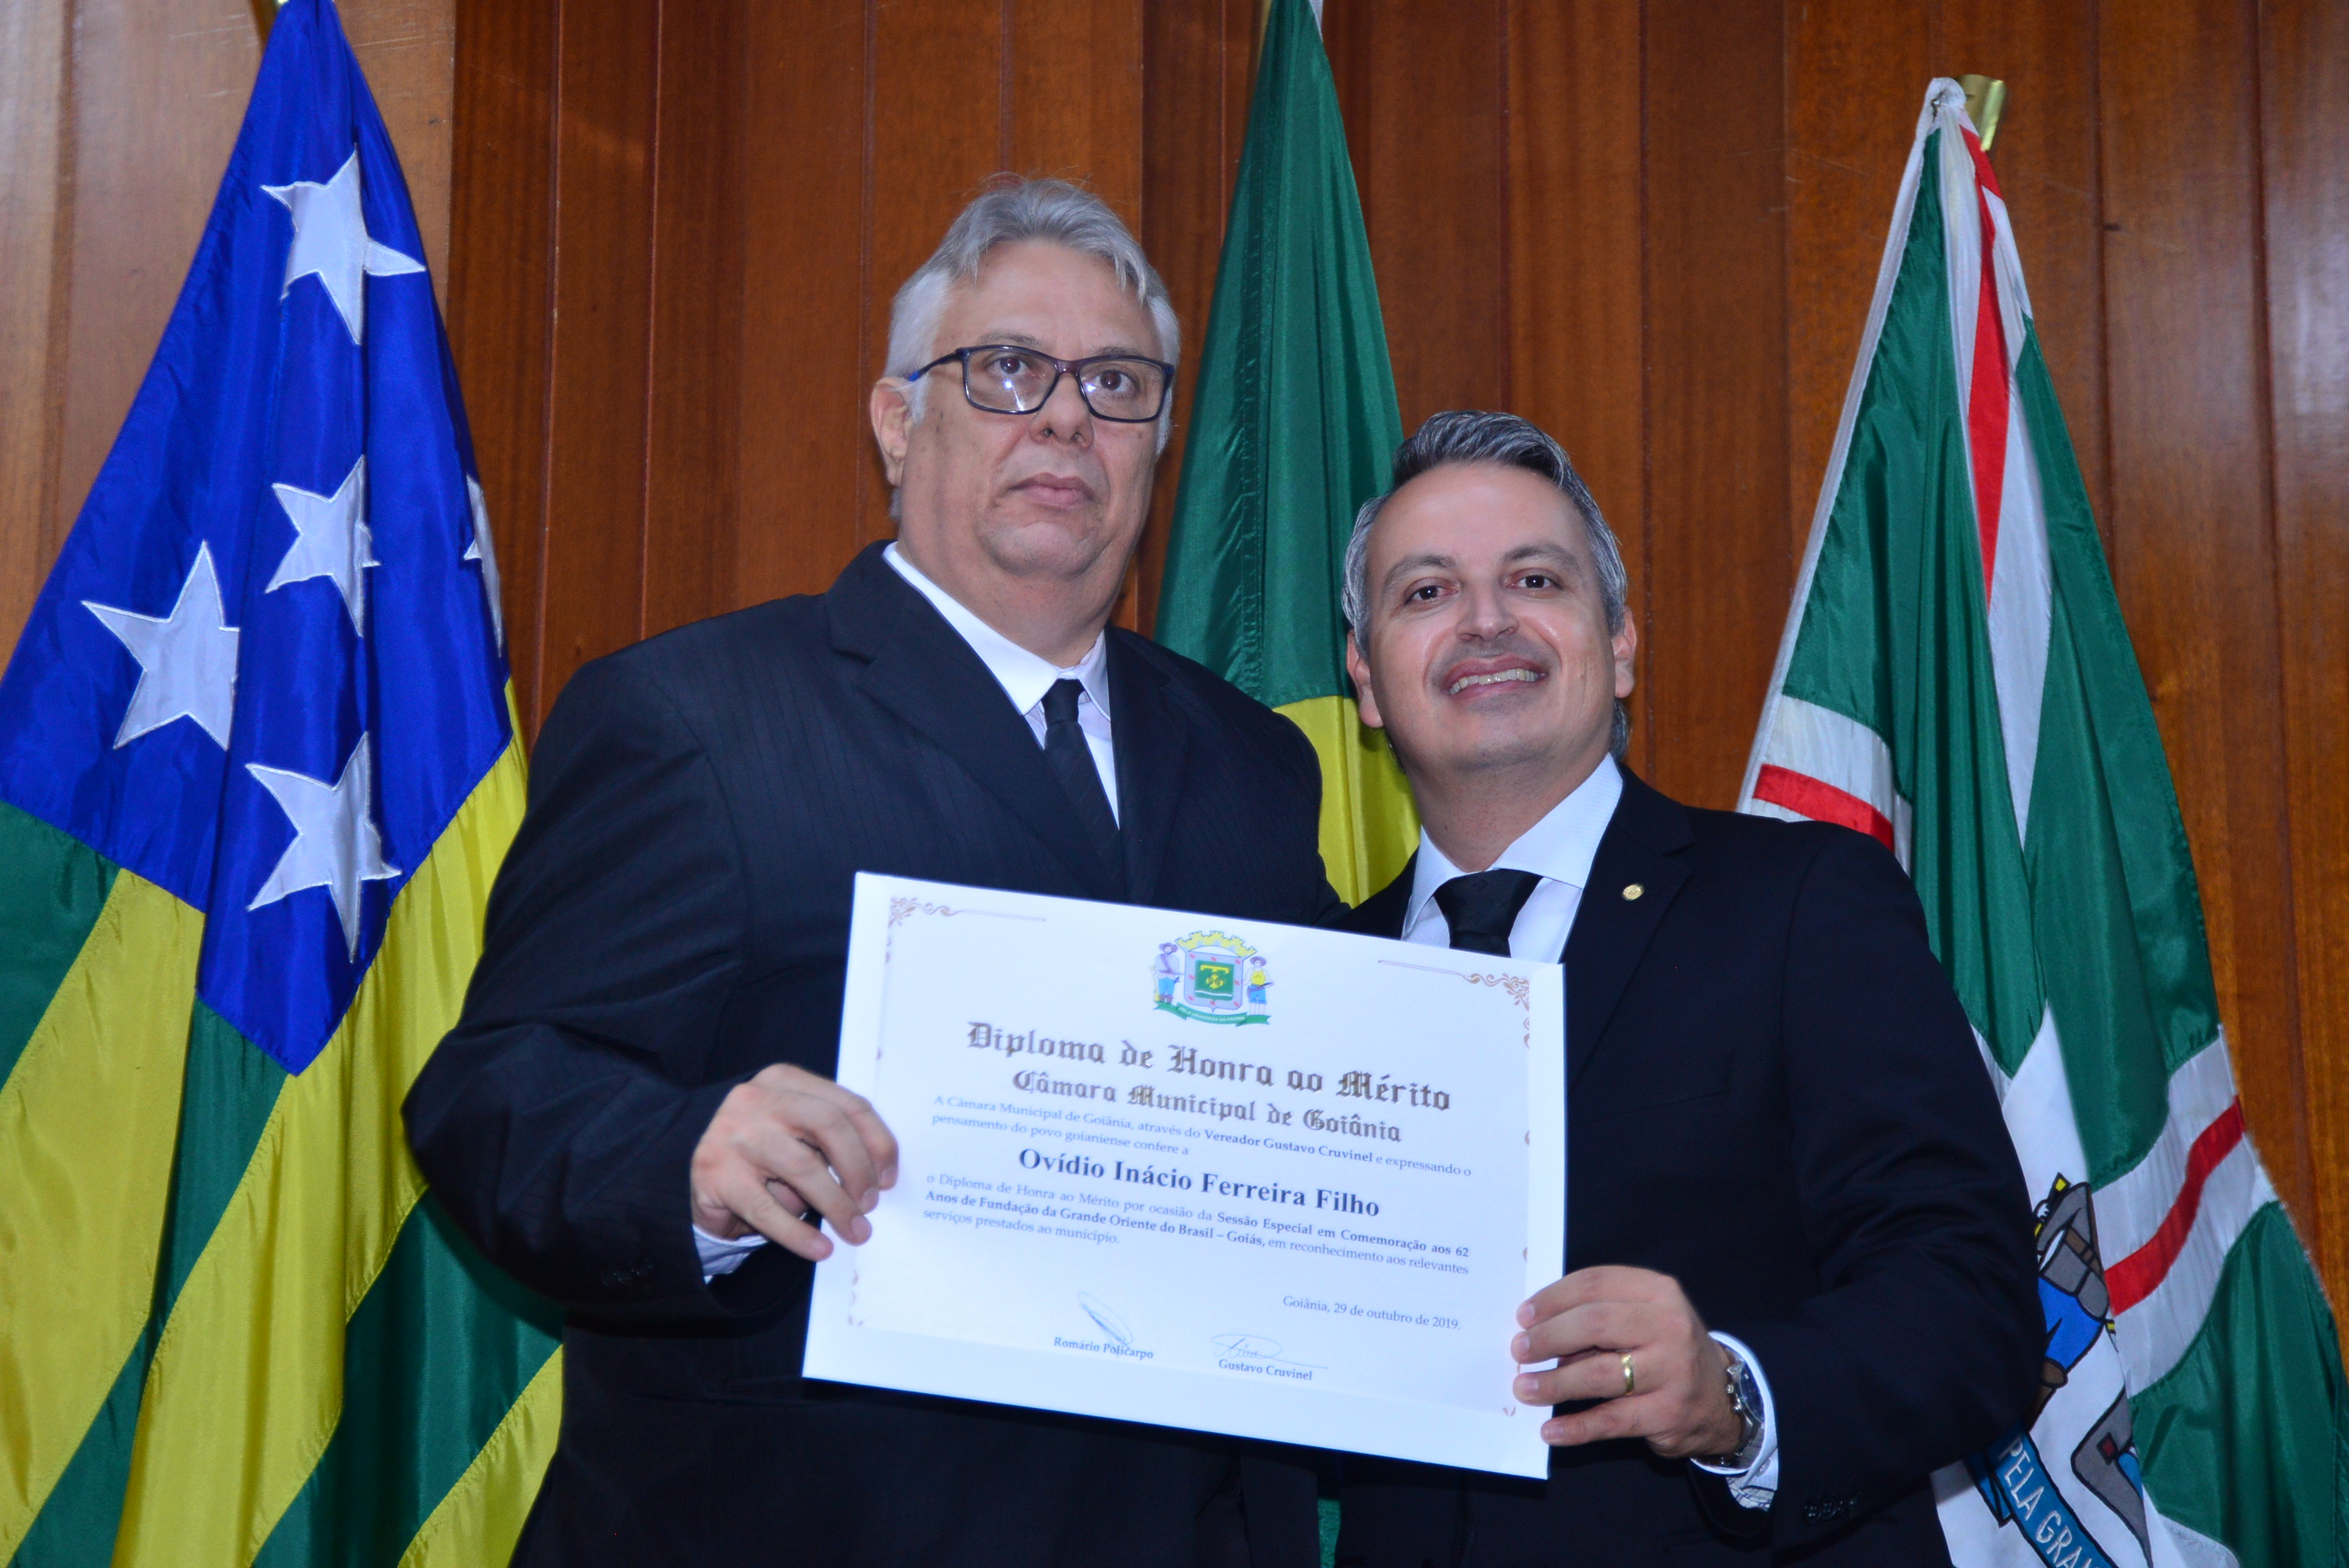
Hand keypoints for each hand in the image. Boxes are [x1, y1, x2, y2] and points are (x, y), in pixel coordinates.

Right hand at [689, 1064, 898, 1261]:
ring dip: (838, 1205)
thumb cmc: (758, 1147)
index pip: (848, 1105)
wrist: (684, 1160)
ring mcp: (735, 1135)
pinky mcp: (717, 1174)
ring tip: (855, 1231)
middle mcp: (759, 1100)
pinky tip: (819, 1249)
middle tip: (871, 1204)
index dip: (878, 1143)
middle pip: (830, 1126)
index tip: (890, 1178)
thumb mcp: (793, 1128)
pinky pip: (768, 1210)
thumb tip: (879, 1176)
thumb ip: (829, 1138)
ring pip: (804, 1169)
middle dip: (860, 1170)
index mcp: (786, 1080)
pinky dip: (799, 1234)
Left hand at [1511, 1265, 1741, 1458]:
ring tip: (1524, 1388)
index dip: (1552, 1299)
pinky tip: (1550, 1430)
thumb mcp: (1644, 1317)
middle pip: (1595, 1323)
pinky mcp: (1667, 1414)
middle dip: (1548, 1337)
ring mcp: (1671, 1371)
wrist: (1719, 1399)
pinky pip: (1610, 1421)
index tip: (1523, 1316)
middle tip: (1520, 1350)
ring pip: (1599, 1375)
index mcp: (1658, 1291)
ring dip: (1553, 1383)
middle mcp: (1669, 1326)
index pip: (1595, 1283)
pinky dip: (1576, 1427)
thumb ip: (1600, 1314)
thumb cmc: (1664, 1349)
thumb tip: (1536, 1329)